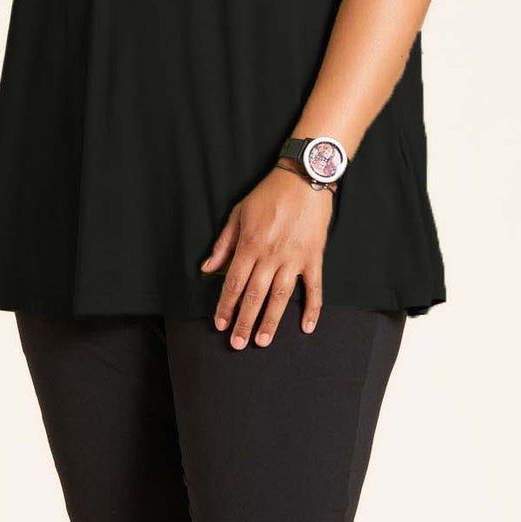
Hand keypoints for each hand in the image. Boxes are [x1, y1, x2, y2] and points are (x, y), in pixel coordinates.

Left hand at [200, 164, 334, 347]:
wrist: (304, 178)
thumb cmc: (268, 194)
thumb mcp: (238, 214)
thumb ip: (223, 244)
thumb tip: (207, 268)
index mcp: (250, 245)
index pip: (234, 283)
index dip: (226, 305)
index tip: (220, 324)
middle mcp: (271, 255)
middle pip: (255, 295)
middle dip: (244, 322)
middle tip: (238, 343)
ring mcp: (294, 258)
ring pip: (280, 296)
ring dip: (271, 321)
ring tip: (263, 341)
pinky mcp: (313, 257)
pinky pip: (314, 287)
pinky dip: (312, 308)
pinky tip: (306, 327)